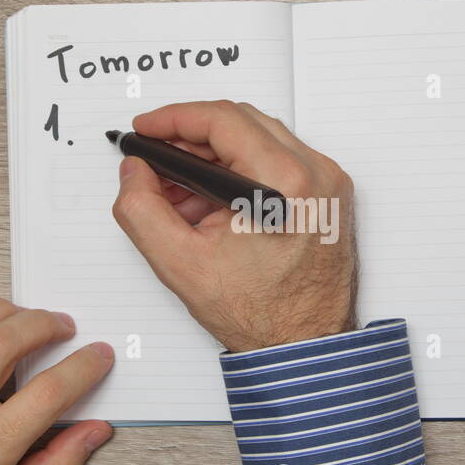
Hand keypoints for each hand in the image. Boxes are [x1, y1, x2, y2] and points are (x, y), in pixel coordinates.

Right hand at [111, 100, 357, 351]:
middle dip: (192, 137)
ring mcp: (328, 183)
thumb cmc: (261, 315)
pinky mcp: (330, 196)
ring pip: (261, 139)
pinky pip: (280, 161)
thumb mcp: (180, 264)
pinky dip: (242, 170)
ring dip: (215, 155)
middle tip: (156, 158)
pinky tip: (213, 201)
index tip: (146, 128)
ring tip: (179, 191)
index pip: (222, 120)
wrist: (305, 345)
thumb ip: (142, 209)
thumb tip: (135, 172)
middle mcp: (316, 174)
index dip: (174, 118)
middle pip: (243, 122)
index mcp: (285, 182)